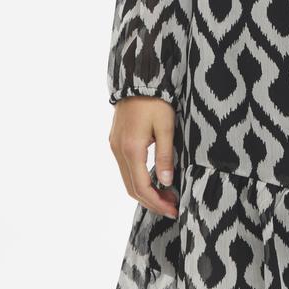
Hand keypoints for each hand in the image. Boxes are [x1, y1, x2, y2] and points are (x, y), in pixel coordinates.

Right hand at [108, 96, 178, 217]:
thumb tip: (166, 183)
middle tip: (172, 207)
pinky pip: (126, 169)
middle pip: (132, 188)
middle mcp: (118, 150)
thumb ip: (165, 155)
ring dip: (145, 192)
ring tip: (167, 196)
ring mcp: (115, 146)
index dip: (157, 202)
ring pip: (127, 180)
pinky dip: (139, 180)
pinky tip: (154, 180)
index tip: (174, 210)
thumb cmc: (155, 100)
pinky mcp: (116, 142)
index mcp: (131, 149)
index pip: (142, 187)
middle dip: (152, 202)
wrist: (138, 78)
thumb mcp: (166, 126)